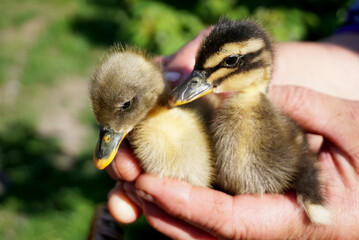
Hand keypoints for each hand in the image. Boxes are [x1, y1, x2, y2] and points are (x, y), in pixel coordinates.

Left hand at [109, 86, 358, 238]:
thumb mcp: (350, 123)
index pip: (231, 222)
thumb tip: (246, 93)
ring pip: (209, 234)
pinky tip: (170, 187)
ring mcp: (272, 227)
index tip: (148, 183)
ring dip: (171, 212)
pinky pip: (221, 220)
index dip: (186, 205)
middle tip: (131, 182)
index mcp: (303, 220)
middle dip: (166, 211)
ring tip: (139, 184)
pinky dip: (190, 207)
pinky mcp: (266, 215)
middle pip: (209, 235)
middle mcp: (283, 232)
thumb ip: (302, 107)